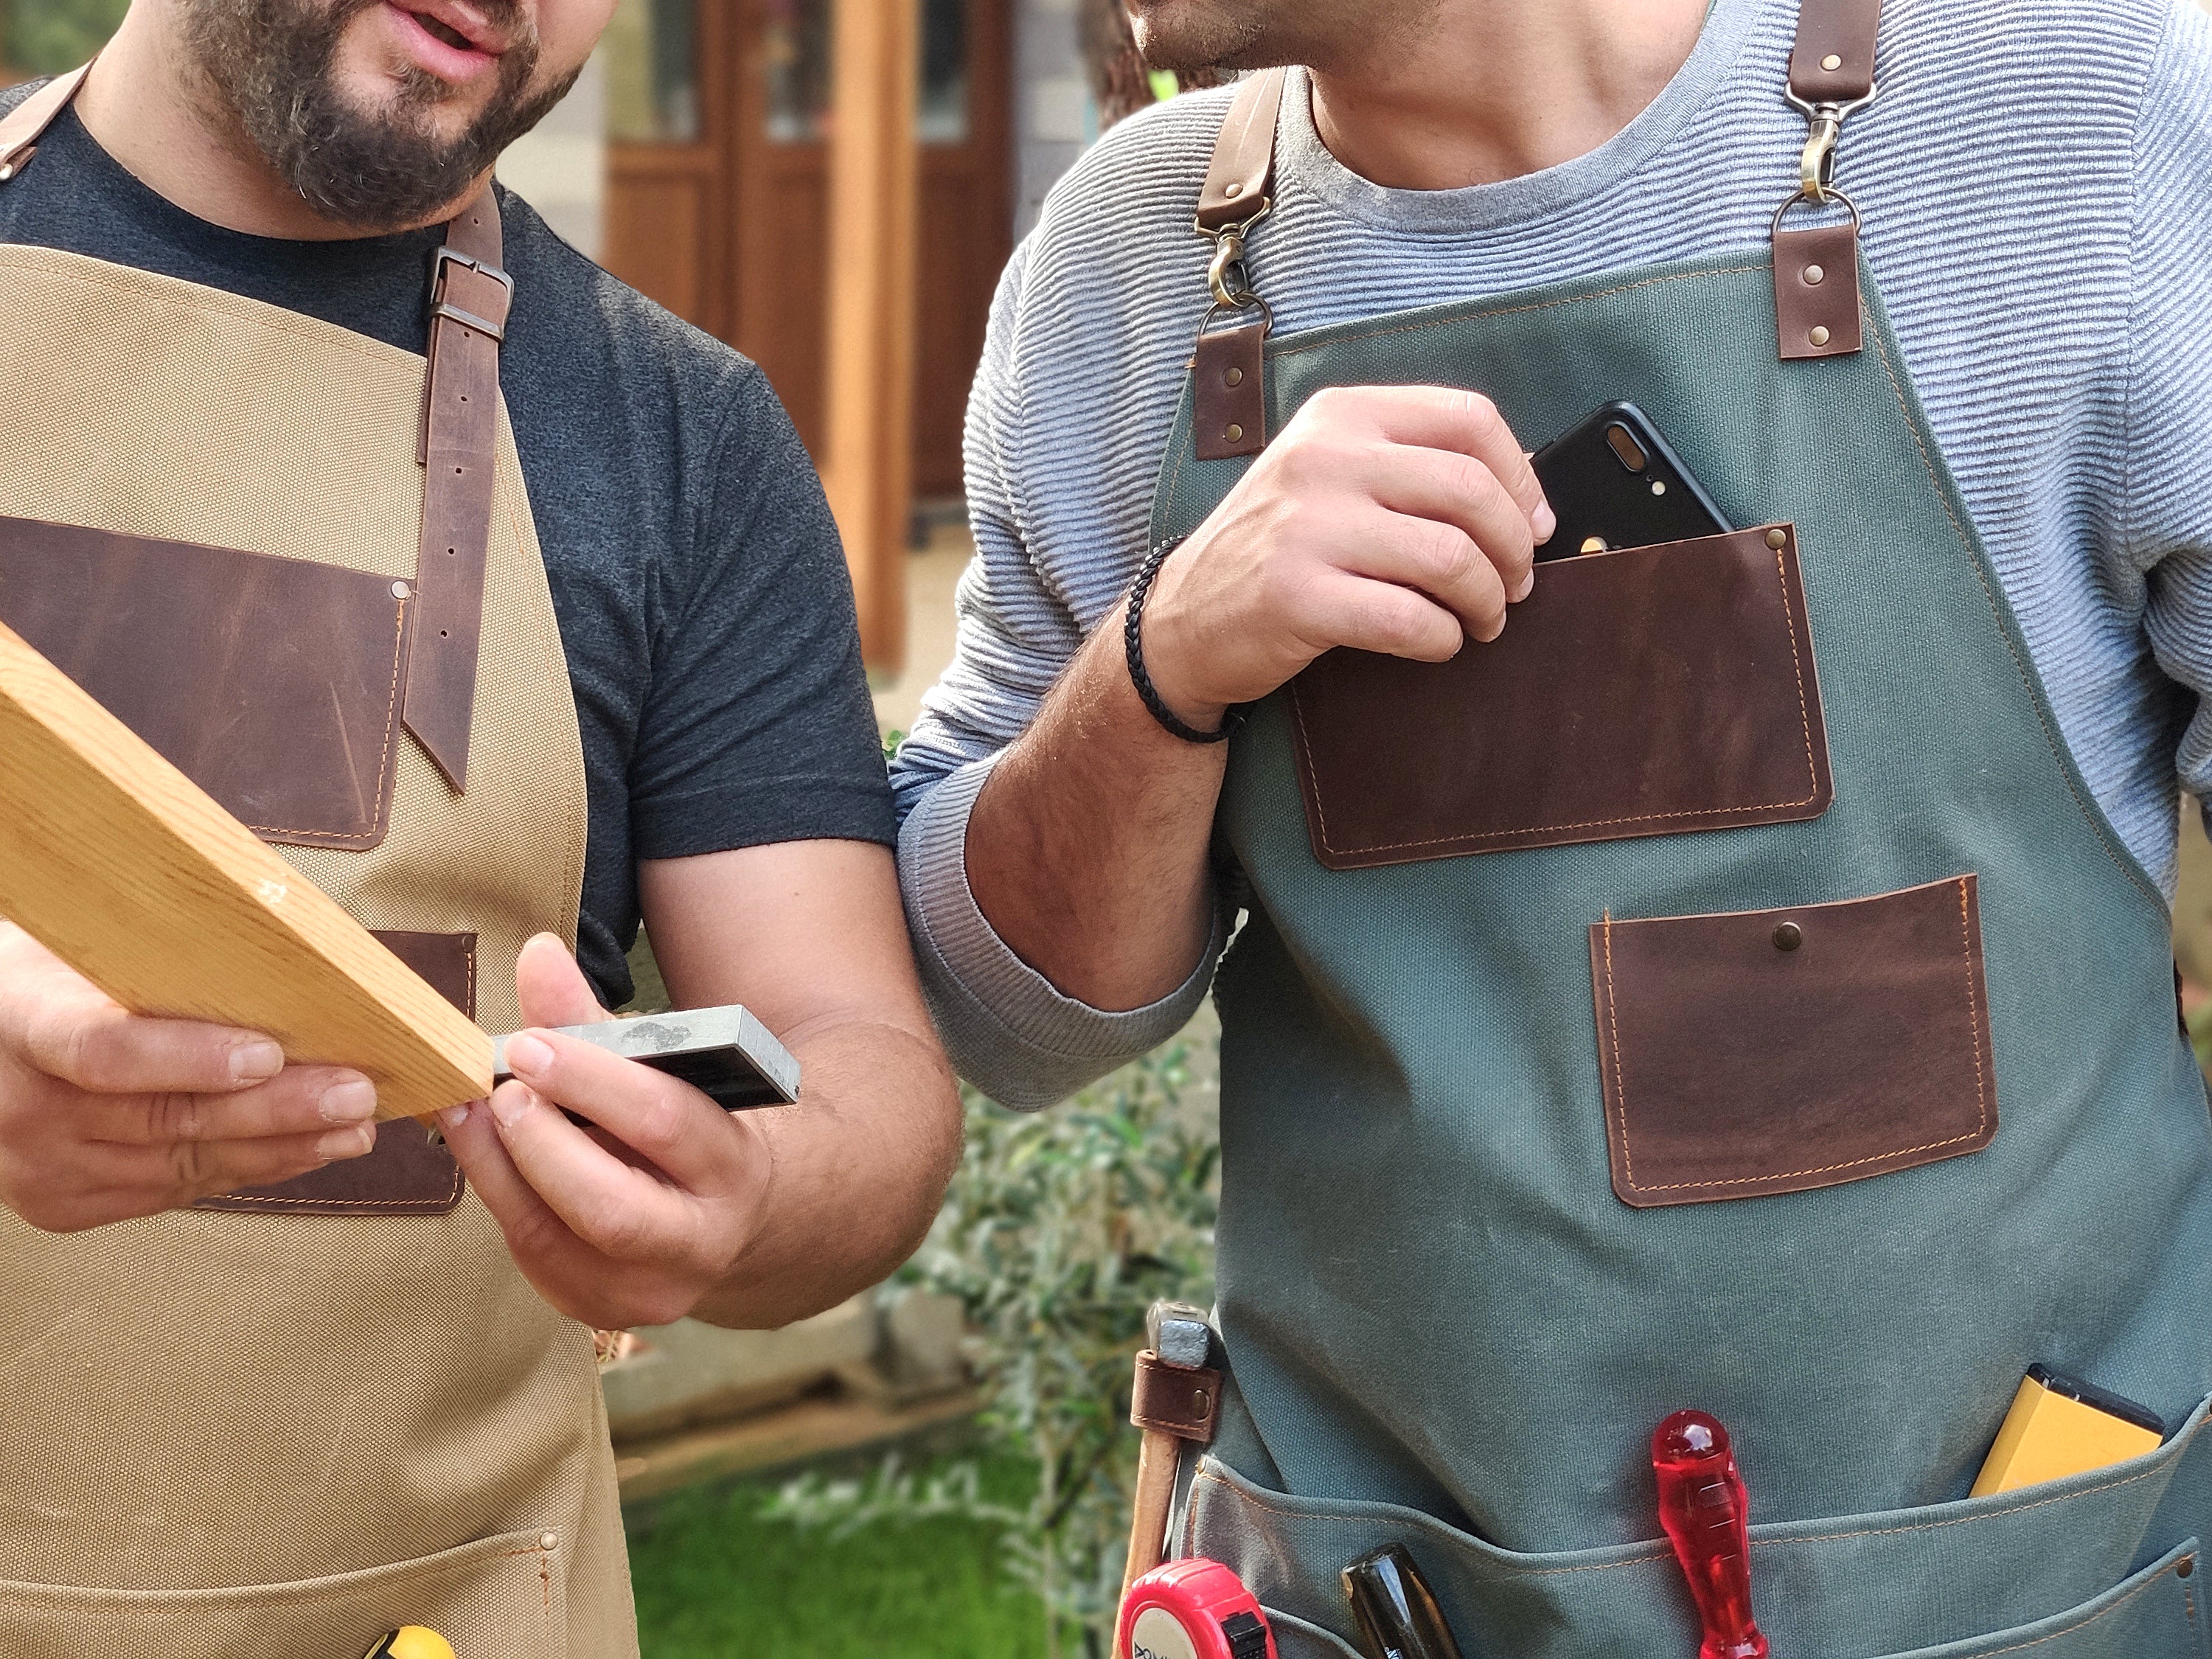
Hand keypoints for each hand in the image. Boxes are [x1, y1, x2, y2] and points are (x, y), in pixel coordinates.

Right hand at [0, 922, 378, 1231]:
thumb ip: (162, 959)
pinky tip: (302, 1151)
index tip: (269, 1053)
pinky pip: (172, 1190)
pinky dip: (244, 1170)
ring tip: (351, 1126)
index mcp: (20, 1022)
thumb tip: (291, 950)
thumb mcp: (85, 948)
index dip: (190, 1057)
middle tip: (353, 1092)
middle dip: (276, 1108)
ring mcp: (38, 1167)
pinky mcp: (65, 1205)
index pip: (103, 1050)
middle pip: (165, 1117)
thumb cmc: (52, 979)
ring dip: (280, 1147)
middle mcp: (21, 1107)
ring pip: (181, 1163)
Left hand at [438, 934, 771, 1328]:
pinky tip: (480, 1151)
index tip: (528, 1044)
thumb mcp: (658, 1069)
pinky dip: (500, 1198)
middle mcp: (700, 1241)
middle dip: (540, 1145)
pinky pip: (533, 1258)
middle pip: (609, 1207)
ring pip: (555, 1240)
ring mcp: (649, 1291)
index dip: (591, 1082)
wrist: (731, 1214)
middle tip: (497, 1092)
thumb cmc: (684, 1125)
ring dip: (498, 1169)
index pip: (665, 1124)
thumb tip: (535, 953)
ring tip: (464, 1111)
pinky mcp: (600, 1311)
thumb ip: (592, 1018)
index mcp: (733, 1168)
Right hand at [1141, 384, 1553, 727]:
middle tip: (1517, 585)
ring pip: (1448, 557)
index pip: (1468, 419)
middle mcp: (1322, 458)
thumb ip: (1406, 465)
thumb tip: (1522, 494)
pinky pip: (1408, 619)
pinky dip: (1443, 638)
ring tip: (1484, 620)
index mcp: (1341, 414)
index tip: (1535, 524)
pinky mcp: (1296, 596)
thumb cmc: (1277, 548)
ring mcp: (1305, 526)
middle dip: (1514, 548)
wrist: (1184, 618)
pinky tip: (1439, 642)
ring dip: (1487, 599)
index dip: (1523, 477)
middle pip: (1469, 490)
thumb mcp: (1328, 475)